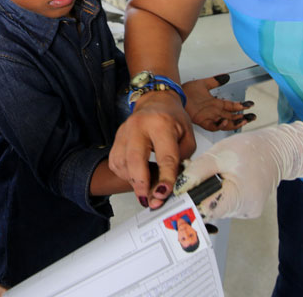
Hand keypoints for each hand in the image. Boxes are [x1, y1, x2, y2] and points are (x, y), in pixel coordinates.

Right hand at [109, 90, 194, 209]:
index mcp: (161, 123)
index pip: (165, 156)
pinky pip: (115, 162)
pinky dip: (124, 175)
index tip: (165, 193)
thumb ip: (182, 159)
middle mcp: (138, 126)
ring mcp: (124, 131)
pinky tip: (135, 177)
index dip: (166, 177)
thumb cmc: (173, 119)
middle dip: (141, 183)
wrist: (155, 101)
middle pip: (135, 159)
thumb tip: (171, 184)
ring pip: (121, 163)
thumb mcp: (187, 135)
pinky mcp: (116, 138)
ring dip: (132, 181)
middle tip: (149, 200)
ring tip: (145, 188)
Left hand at [174, 121, 302, 219]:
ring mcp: (247, 211)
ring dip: (208, 193)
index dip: (188, 203)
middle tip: (194, 175)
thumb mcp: (218, 155)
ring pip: (216, 207)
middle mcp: (245, 210)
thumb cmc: (249, 149)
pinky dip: (219, 193)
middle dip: (198, 194)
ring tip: (212, 174)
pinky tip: (223, 179)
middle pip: (209, 210)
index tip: (178, 194)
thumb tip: (178, 189)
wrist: (275, 149)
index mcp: (239, 198)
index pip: (204, 211)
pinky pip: (225, 204)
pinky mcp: (247, 208)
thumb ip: (196, 172)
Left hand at [183, 74, 255, 131]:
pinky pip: (214, 126)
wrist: (175, 94)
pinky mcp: (203, 121)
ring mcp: (209, 117)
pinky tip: (225, 120)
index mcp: (216, 103)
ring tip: (244, 120)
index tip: (250, 104)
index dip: (242, 106)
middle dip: (243, 117)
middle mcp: (214, 111)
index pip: (232, 106)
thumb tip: (226, 77)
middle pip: (232, 116)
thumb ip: (215, 81)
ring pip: (226, 123)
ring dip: (235, 123)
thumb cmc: (186, 91)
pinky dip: (220, 124)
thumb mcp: (204, 83)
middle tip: (253, 117)